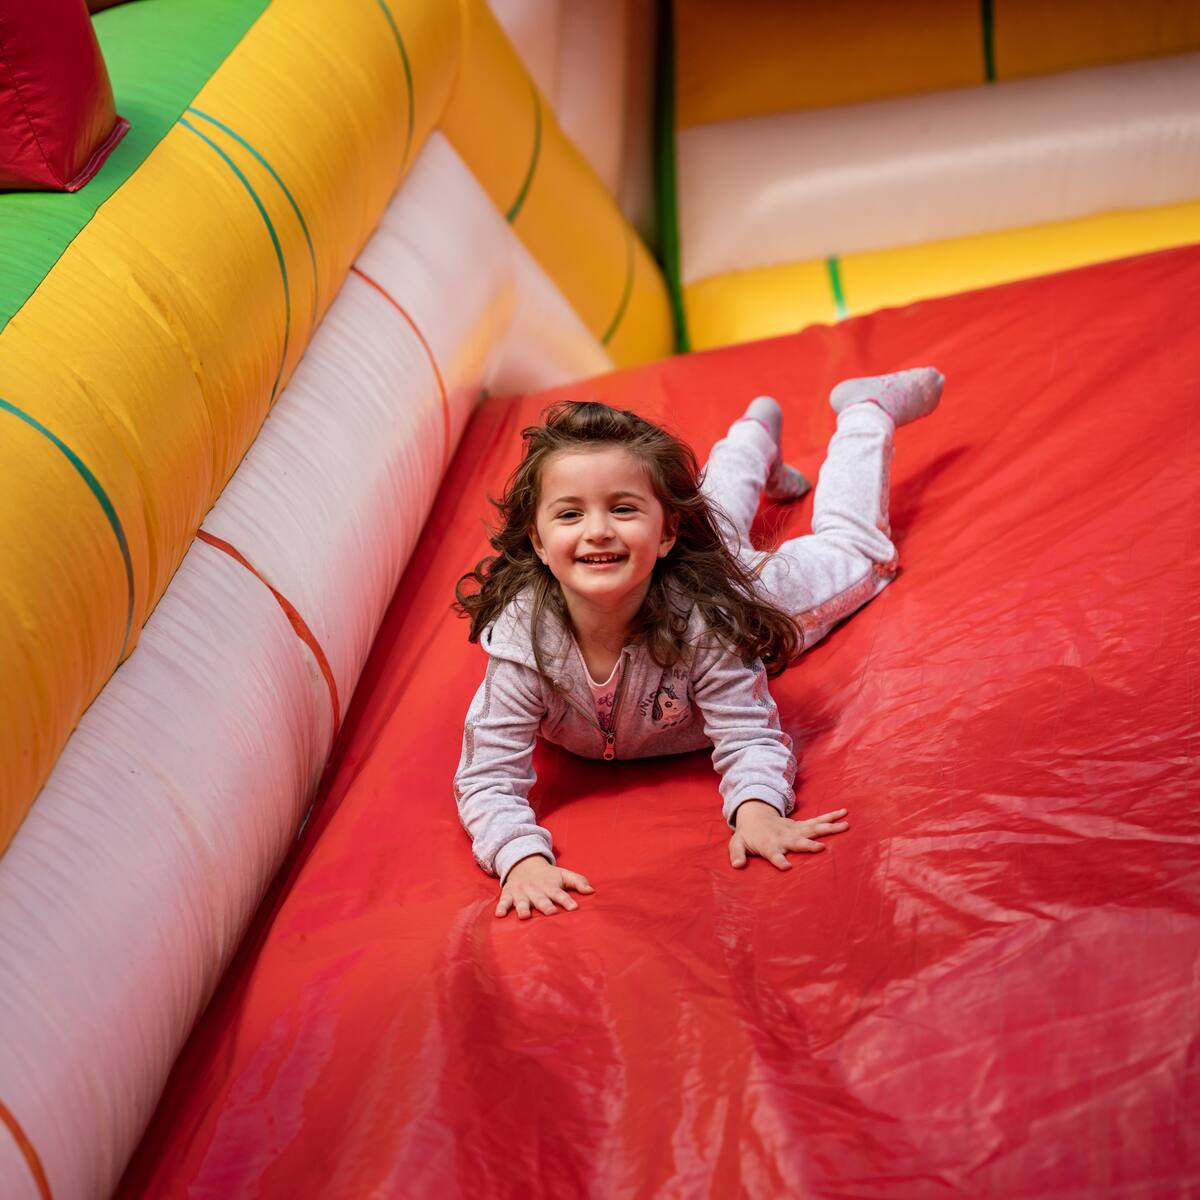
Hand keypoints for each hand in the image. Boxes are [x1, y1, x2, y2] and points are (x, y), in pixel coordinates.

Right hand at [497, 855, 594, 918]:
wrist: (524, 863)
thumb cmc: (548, 875)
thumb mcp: (564, 874)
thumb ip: (578, 882)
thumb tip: (592, 891)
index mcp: (550, 886)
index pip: (560, 894)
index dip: (567, 900)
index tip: (574, 908)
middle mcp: (536, 890)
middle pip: (541, 899)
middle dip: (545, 906)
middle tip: (551, 913)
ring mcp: (522, 892)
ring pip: (523, 902)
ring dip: (523, 908)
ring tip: (524, 916)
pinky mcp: (509, 894)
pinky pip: (504, 901)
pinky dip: (501, 907)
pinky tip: (499, 915)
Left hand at [729, 802, 848, 869]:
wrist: (755, 815)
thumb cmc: (747, 835)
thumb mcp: (737, 844)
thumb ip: (737, 855)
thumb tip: (737, 866)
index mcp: (769, 844)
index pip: (773, 854)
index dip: (779, 860)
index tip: (787, 867)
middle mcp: (784, 837)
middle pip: (798, 842)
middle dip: (809, 845)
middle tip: (822, 848)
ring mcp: (795, 830)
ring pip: (813, 829)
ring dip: (828, 828)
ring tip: (845, 826)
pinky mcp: (802, 826)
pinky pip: (817, 822)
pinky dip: (830, 818)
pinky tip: (844, 815)